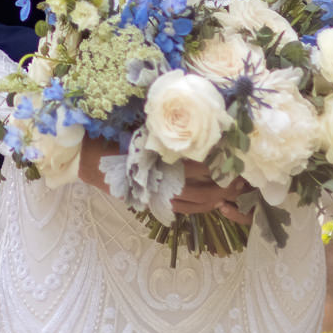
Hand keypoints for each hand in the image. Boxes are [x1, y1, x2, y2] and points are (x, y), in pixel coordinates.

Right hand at [77, 142, 251, 224]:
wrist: (90, 159)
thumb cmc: (115, 138)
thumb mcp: (141, 129)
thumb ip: (166, 131)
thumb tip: (198, 122)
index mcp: (163, 163)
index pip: (200, 168)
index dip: (221, 165)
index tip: (237, 157)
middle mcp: (164, 184)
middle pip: (205, 190)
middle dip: (226, 185)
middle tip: (242, 176)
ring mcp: (161, 197)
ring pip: (199, 203)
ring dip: (218, 197)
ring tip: (233, 188)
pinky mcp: (157, 204)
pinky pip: (186, 209)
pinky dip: (203, 205)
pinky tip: (212, 198)